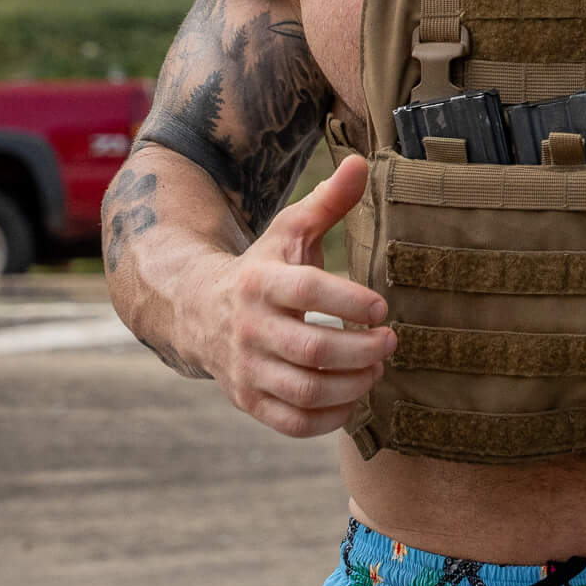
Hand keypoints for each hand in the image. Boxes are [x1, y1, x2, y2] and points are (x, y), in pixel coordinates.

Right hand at [193, 157, 395, 439]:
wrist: (196, 310)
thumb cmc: (262, 268)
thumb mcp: (288, 231)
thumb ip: (328, 203)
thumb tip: (365, 162)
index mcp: (260, 282)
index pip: (309, 293)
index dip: (351, 303)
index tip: (382, 308)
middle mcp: (247, 329)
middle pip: (314, 350)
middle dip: (363, 350)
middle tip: (390, 342)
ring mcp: (245, 370)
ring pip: (306, 392)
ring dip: (353, 385)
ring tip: (376, 367)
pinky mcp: (248, 401)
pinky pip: (293, 423)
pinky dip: (331, 418)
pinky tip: (353, 397)